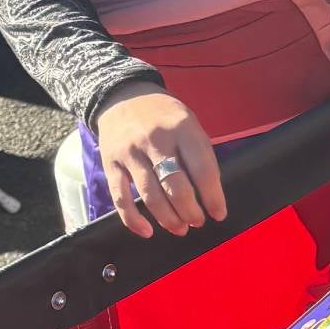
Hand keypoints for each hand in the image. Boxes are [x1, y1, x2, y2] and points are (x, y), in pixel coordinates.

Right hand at [93, 86, 226, 238]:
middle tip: (198, 221)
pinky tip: (147, 232)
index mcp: (182, 128)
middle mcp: (155, 140)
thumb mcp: (189, 123)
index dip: (213, 197)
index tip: (219, 213)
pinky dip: (133, 219)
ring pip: (150, 195)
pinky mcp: (111, 164)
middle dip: (190, 211)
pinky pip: (120, 198)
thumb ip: (200, 154)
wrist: (123, 97)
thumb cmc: (165, 116)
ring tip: (180, 228)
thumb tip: (211, 195)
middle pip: (176, 186)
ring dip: (168, 219)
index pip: (203, 169)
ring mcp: (130, 153)